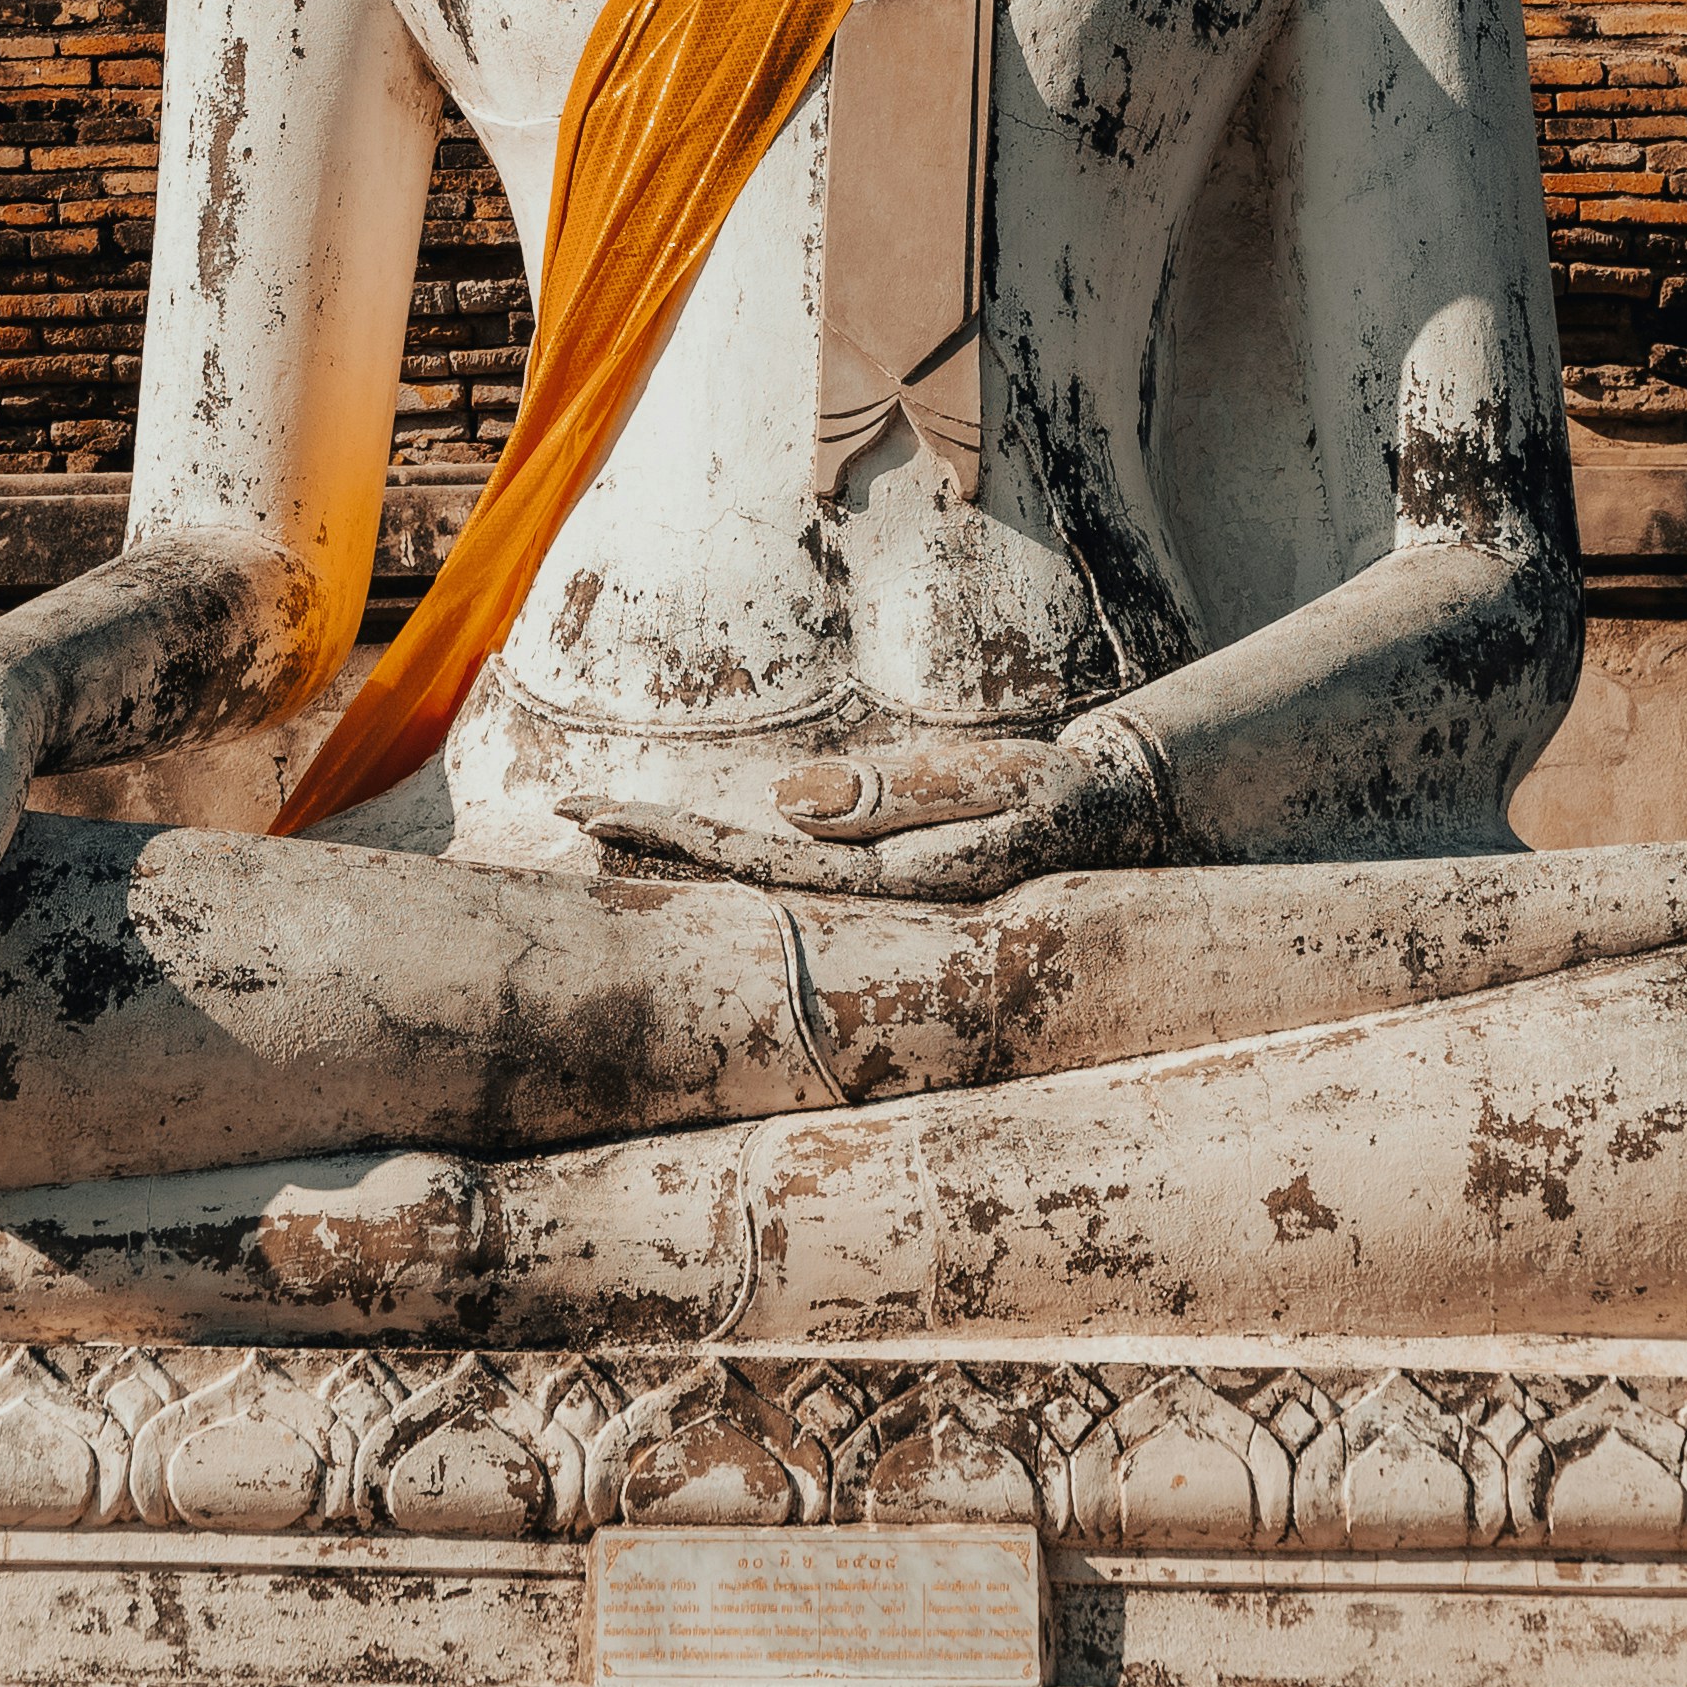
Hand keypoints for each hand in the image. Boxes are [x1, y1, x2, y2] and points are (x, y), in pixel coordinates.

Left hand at [567, 717, 1174, 900]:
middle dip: (654, 853)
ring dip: (681, 861)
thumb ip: (898, 794)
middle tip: (567, 818)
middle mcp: (875, 903)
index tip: (594, 811)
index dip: (673, 838)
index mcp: (895, 883)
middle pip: (740, 884)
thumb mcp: (996, 783)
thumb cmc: (1061, 794)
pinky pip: (787, 875)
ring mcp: (879, 897)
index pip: (756, 865)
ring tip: (600, 836)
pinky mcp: (886, 879)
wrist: (1119, 818)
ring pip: (757, 887)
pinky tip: (685, 851)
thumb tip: (785, 802)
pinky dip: (728, 859)